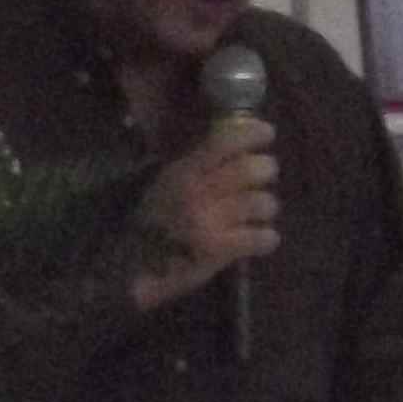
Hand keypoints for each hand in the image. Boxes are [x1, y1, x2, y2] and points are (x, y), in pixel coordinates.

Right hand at [128, 116, 277, 305]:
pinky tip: (262, 240)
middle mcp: (197, 191)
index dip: (251, 133)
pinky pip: (260, 238)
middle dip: (267, 169)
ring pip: (261, 203)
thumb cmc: (155, 223)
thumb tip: (236, 145)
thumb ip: (196, 164)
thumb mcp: (167, 183)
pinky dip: (267, 239)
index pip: (222, 140)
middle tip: (267, 175)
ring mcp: (208, 220)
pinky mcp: (218, 249)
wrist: (134, 269)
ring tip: (261, 213)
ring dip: (267, 207)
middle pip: (248, 168)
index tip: (267, 132)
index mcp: (184, 171)